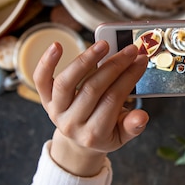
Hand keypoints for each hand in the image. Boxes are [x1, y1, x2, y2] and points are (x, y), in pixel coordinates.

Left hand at [33, 40, 148, 176]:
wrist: (79, 140)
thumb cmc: (104, 133)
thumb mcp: (122, 135)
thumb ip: (132, 126)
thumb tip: (142, 117)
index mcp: (94, 135)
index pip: (113, 101)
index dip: (129, 78)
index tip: (141, 60)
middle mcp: (72, 124)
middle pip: (92, 89)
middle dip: (114, 66)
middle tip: (130, 50)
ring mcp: (56, 110)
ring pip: (66, 83)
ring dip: (85, 60)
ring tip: (103, 45)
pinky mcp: (45, 99)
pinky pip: (41, 80)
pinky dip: (46, 62)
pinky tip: (57, 45)